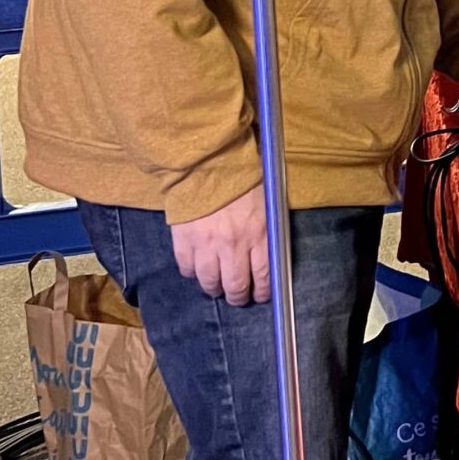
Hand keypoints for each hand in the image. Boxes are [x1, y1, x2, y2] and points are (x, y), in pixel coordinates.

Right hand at [172, 184, 269, 306]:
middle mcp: (234, 246)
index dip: (262, 291)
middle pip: (236, 286)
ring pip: (210, 283)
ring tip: (216, 287)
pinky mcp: (184, 242)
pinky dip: (192, 273)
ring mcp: (207, 247)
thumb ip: (269, 227)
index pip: (264, 276)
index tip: (259, 295)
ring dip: (214, 288)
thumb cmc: (242, 177)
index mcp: (259, 235)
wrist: (207, 163)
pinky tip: (197, 269)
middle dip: (238, 297)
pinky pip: (187, 269)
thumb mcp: (267, 200)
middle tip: (237, 297)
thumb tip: (274, 248)